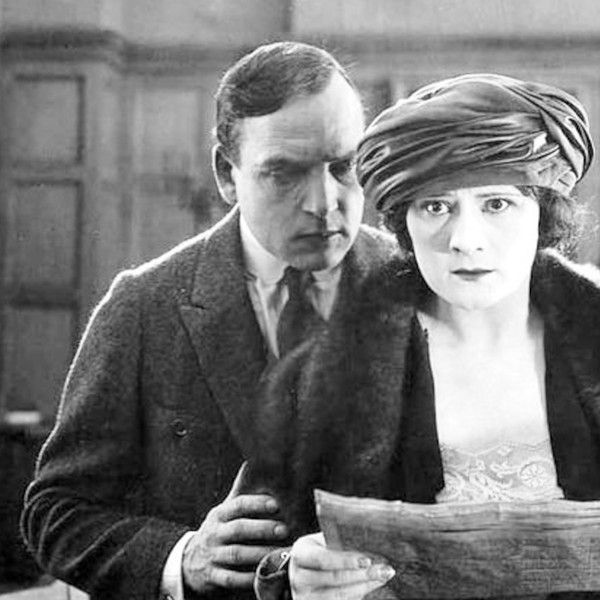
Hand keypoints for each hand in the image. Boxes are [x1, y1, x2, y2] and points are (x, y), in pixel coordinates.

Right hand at [182, 463, 288, 593]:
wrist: (188, 561)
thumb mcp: (223, 511)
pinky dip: (249, 578)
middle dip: (262, 529)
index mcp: (219, 514)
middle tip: (284, 529)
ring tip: (281, 553)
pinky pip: (232, 579)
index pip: (238, 505)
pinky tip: (264, 574)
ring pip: (237, 555)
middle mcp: (214, 533)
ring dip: (261, 554)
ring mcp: (212, 555)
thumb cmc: (217, 530)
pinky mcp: (213, 577)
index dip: (257, 503)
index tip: (276, 504)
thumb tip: (252, 464)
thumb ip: (239, 493)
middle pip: (239, 529)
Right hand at [289, 532, 394, 599]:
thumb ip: (338, 541)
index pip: (323, 559)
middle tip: (384, 569)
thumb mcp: (321, 541)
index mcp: (300, 554)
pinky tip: (372, 584)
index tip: (367, 560)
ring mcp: (306, 597)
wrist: (301, 570)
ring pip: (340, 595)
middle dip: (362, 575)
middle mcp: (299, 578)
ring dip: (366, 586)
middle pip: (334, 579)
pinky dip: (360, 593)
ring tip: (384, 576)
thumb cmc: (317, 549)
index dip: (345, 561)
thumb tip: (369, 542)